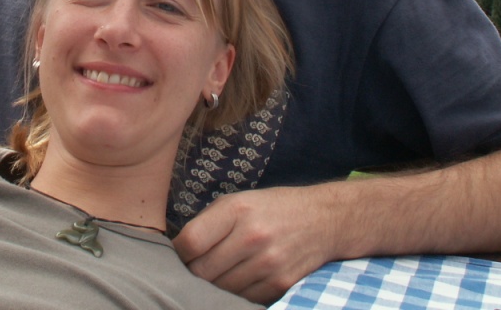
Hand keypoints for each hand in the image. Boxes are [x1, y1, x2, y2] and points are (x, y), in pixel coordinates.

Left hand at [173, 186, 339, 303]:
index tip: (178, 255)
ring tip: (218, 272)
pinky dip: (234, 294)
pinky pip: (242, 299)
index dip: (177, 253)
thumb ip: (208, 224)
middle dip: (192, 272)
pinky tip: (237, 279)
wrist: (322, 219)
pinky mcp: (280, 284)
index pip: (191, 242)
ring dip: (212, 285)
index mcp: (236, 210)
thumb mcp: (238, 201)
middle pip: (202, 272)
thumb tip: (178, 252)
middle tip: (195, 267)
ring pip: (220, 289)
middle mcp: (252, 236)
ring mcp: (268, 263)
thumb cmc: (272, 208)